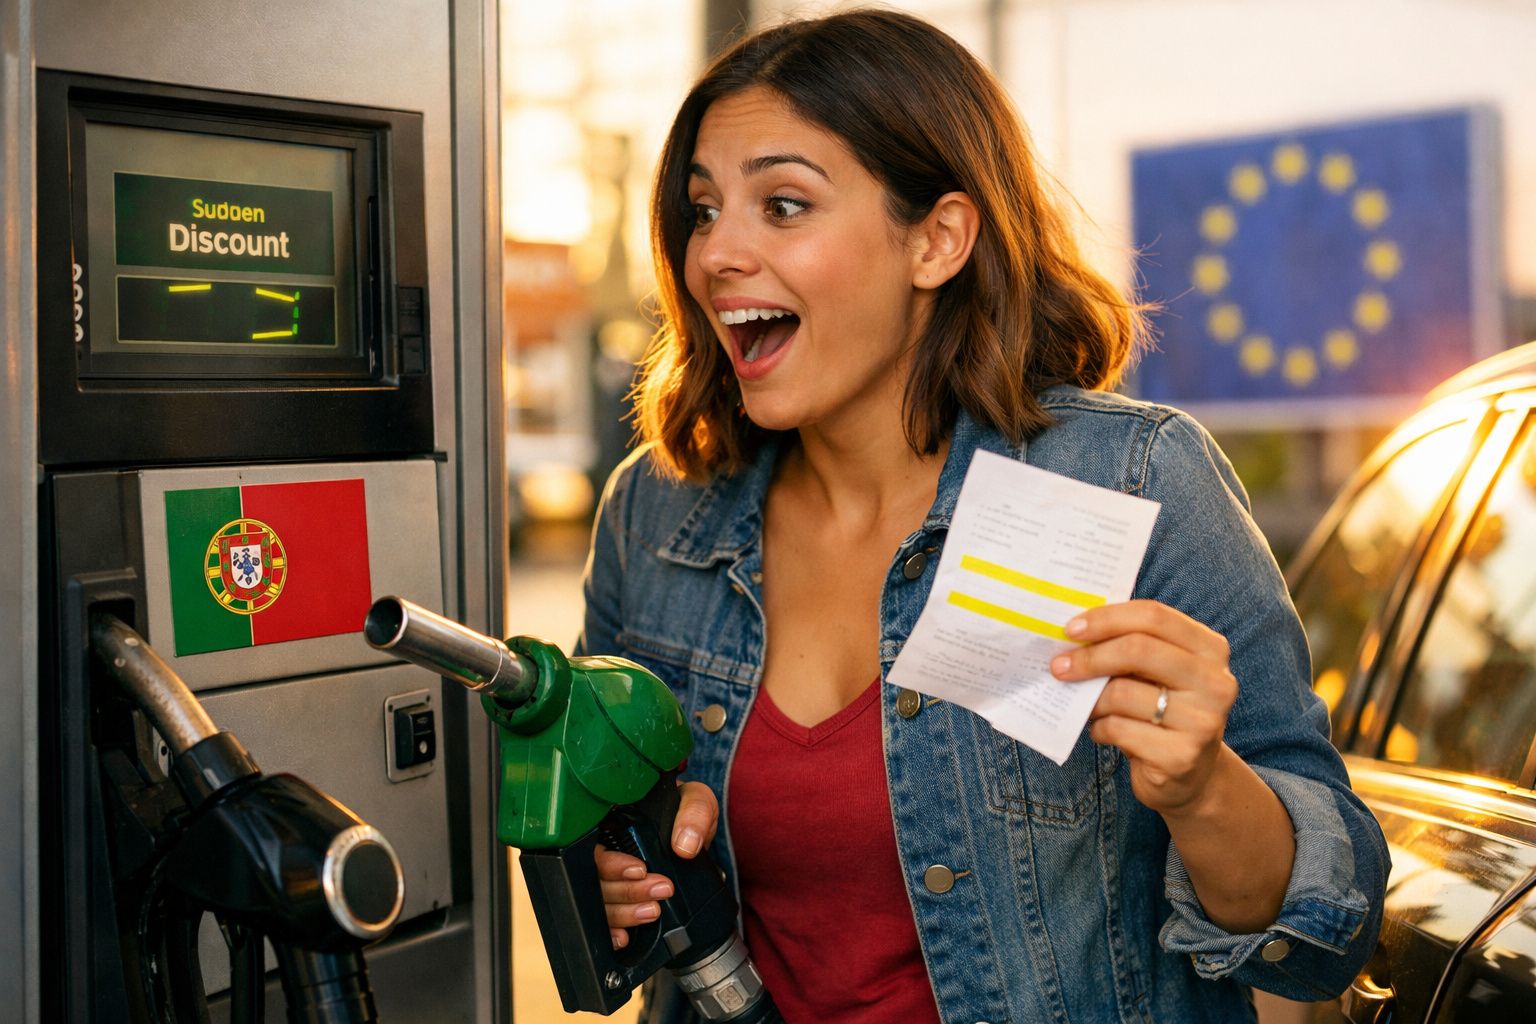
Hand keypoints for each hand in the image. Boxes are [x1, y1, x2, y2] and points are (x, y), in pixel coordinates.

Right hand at [594, 780, 719, 948]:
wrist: (693, 840)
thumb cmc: (687, 815)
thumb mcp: (697, 802)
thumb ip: (694, 813)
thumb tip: (685, 845)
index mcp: (613, 824)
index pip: (595, 848)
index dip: (611, 864)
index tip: (640, 870)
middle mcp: (604, 854)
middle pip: (596, 880)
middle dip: (627, 891)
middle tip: (662, 890)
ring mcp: (609, 881)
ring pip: (599, 905)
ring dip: (624, 913)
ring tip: (653, 911)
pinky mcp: (618, 903)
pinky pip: (603, 924)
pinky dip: (611, 934)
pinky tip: (624, 937)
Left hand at [1050, 600, 1236, 816]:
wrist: (1190, 776)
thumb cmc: (1163, 712)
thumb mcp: (1159, 674)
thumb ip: (1130, 647)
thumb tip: (1074, 634)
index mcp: (1210, 649)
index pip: (1153, 616)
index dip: (1106, 618)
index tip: (1071, 629)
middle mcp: (1215, 682)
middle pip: (1138, 650)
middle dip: (1089, 657)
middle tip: (1058, 666)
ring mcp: (1202, 721)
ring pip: (1122, 693)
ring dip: (1091, 700)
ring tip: (1088, 707)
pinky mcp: (1181, 756)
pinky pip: (1119, 729)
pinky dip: (1099, 729)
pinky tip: (1103, 732)